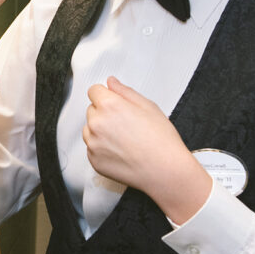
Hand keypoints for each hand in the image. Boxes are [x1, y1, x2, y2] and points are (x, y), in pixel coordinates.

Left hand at [82, 76, 210, 223]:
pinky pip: (92, 147)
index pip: (93, 91)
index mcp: (109, 106)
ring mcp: (93, 143)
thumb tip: (111, 82)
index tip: (115, 103)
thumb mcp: (148, 106)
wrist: (165, 171)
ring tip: (124, 139)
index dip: (106, 95)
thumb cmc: (161, 140)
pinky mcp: (93, 160)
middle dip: (104, 113)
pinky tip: (121, 151)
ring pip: (89, 129)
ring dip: (100, 130)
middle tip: (126, 124)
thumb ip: (125, 92)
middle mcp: (96, 123)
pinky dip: (102, 148)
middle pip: (92, 110)